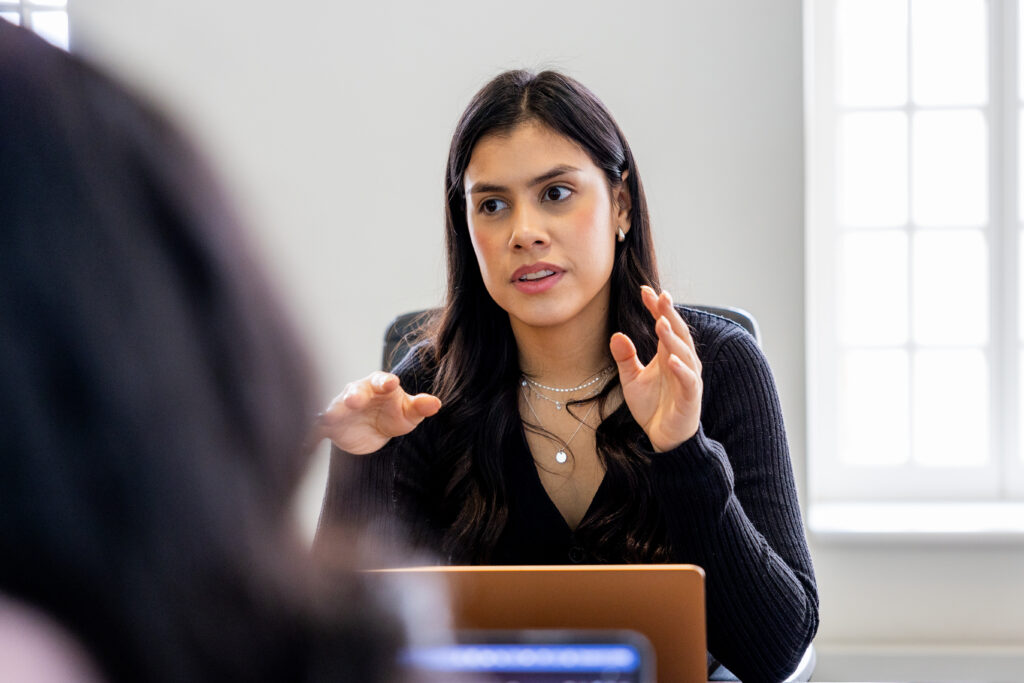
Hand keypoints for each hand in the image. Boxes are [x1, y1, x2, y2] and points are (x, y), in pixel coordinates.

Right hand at [313, 372, 441, 454]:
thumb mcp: (409, 413)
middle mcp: (358, 392)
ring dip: (333, 411)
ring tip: (330, 418)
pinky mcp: (330, 424)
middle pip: (356, 391)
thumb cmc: (394, 414)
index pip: (383, 380)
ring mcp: (342, 407)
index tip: (391, 384)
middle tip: (354, 401)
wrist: (373, 432)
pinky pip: (319, 426)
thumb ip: (420, 407)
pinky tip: (307, 441)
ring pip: (336, 406)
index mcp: (380, 385)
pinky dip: (313, 432)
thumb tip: (436, 403)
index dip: (386, 382)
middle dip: (355, 395)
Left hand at [609, 286, 702, 451]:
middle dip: (669, 314)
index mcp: (668, 354)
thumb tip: (616, 335)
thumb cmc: (653, 406)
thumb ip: (625, 357)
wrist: (663, 437)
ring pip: (684, 353)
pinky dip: (681, 369)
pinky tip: (671, 359)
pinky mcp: (690, 397)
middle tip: (660, 296)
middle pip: (677, 333)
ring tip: (661, 322)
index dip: (656, 307)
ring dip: (673, 338)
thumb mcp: (632, 379)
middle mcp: (682, 362)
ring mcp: (688, 378)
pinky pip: (688, 381)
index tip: (644, 290)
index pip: (664, 325)